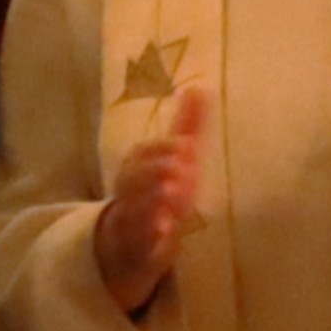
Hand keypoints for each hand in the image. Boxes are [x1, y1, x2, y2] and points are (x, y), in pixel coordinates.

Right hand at [90, 85, 209, 311]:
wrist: (130, 240)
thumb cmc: (159, 188)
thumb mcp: (174, 157)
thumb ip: (187, 125)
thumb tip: (200, 87)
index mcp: (136, 165)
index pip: (144, 151)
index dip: (165, 148)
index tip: (187, 145)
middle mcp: (129, 189)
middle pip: (137, 177)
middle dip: (158, 171)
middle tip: (182, 167)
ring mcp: (131, 216)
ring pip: (137, 206)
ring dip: (155, 198)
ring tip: (173, 193)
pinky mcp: (138, 244)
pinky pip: (141, 239)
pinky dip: (152, 233)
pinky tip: (165, 230)